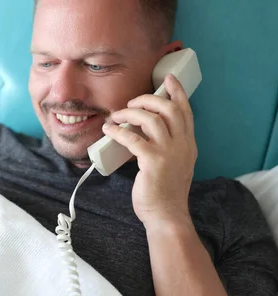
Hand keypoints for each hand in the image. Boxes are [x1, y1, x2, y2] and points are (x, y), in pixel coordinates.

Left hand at [102, 74, 197, 226]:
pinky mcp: (153, 162)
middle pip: (168, 109)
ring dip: (130, 114)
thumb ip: (166, 147)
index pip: (185, 111)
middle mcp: (182, 145)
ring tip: (116, 116)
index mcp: (188, 144)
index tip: (167, 78)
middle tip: (131, 103)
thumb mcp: (174, 165)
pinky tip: (109, 130)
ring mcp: (169, 153)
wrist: (166, 215)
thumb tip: (141, 132)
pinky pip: (133, 139)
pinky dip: (118, 131)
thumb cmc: (165, 192)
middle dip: (147, 99)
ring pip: (151, 119)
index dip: (177, 92)